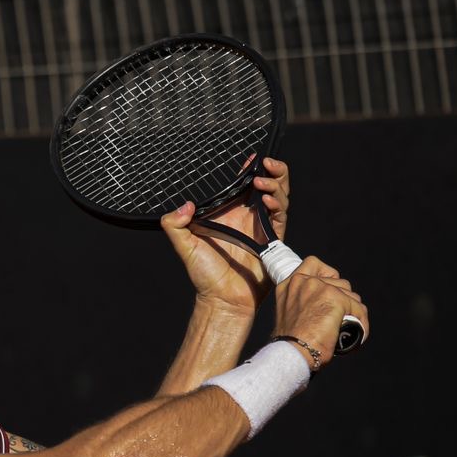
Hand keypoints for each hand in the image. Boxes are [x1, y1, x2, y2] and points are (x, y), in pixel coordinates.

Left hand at [158, 157, 290, 314]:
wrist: (224, 299)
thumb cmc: (205, 275)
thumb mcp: (185, 246)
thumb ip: (175, 225)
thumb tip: (184, 206)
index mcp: (229, 215)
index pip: (242, 186)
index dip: (250, 170)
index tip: (252, 157)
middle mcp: (248, 218)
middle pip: (268, 185)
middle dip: (272, 171)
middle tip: (266, 162)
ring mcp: (262, 227)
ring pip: (278, 197)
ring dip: (275, 185)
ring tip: (263, 182)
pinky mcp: (274, 239)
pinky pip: (280, 216)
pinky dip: (277, 205)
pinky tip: (267, 200)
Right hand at [271, 256, 369, 367]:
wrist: (292, 352)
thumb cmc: (290, 343)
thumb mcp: (289, 315)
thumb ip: (302, 303)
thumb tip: (322, 307)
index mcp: (288, 285)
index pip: (313, 264)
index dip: (327, 275)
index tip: (330, 289)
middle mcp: (303, 282)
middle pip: (338, 282)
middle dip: (343, 300)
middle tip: (338, 319)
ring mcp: (320, 288)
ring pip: (350, 295)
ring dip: (352, 311)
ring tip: (345, 329)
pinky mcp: (336, 298)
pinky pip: (359, 308)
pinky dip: (361, 322)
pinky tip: (356, 334)